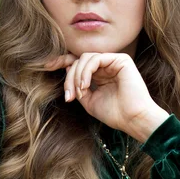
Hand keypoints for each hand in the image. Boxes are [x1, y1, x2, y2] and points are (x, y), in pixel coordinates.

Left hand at [45, 52, 167, 136]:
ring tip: (80, 93)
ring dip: (77, 76)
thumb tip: (67, 70)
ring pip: (85, 59)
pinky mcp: (121, 59)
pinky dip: (86, 72)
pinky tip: (86, 86)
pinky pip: (95, 59)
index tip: (46, 66)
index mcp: (100, 74)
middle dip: (69, 77)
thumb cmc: (114, 114)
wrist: (133, 120)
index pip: (79, 63)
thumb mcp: (89, 101)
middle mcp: (107, 66)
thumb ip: (78, 86)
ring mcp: (114, 61)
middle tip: (69, 96)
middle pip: (79, 61)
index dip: (62, 62)